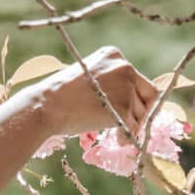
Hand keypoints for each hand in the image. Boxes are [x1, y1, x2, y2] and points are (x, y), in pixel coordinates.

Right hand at [31, 46, 160, 137]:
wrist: (47, 105)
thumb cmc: (60, 95)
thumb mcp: (88, 77)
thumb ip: (109, 82)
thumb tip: (128, 100)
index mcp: (114, 55)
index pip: (136, 77)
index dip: (136, 96)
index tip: (129, 109)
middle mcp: (124, 67)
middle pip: (147, 93)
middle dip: (142, 111)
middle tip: (133, 124)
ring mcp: (126, 87)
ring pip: (141, 112)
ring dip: (132, 125)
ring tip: (118, 134)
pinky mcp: (124, 107)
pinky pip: (134, 126)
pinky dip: (129, 135)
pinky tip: (118, 139)